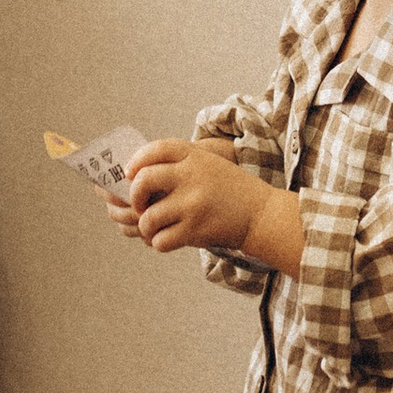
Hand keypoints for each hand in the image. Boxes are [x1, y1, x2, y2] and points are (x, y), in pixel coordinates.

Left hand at [118, 138, 298, 269]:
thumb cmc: (230, 191)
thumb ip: (178, 166)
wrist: (262, 215)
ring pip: (148, 218)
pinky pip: (160, 241)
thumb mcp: (209, 165)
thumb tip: (132, 178)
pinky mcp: (196, 230)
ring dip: (146, 228)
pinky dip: (159, 243)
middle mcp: (192, 177)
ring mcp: (193, 204)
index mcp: (196, 156)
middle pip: (143, 181)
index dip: (137, 160)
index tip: (129, 173)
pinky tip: (168, 239)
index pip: (156, 149)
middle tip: (139, 206)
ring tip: (155, 229)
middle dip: (134, 197)